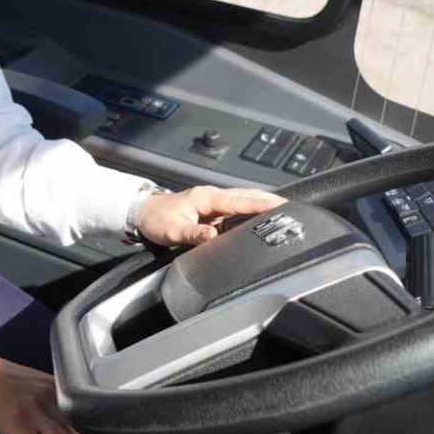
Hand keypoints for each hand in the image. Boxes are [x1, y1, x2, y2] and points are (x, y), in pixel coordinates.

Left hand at [135, 186, 287, 247]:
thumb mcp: (172, 230)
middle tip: (292, 207)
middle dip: (269, 201)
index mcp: (207, 198)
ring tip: (283, 211)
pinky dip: (251, 210)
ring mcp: (214, 203)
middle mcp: (213, 197)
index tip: (281, 205)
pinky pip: (236, 209)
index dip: (261, 203)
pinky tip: (260, 218)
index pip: (240, 200)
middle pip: (247, 197)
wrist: (142, 212)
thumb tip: (212, 237)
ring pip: (243, 200)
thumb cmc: (156, 219)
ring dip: (262, 204)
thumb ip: (193, 234)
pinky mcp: (212, 210)